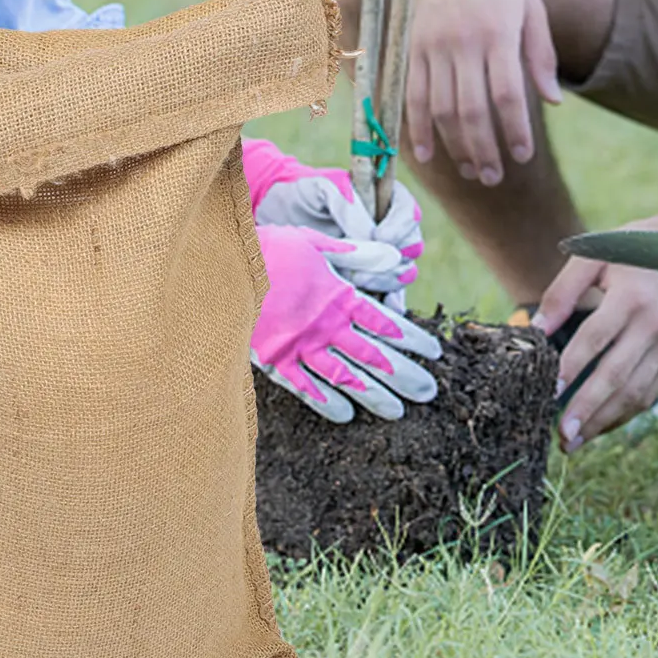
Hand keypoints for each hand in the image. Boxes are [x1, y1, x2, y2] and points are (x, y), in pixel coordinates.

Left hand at [242, 138, 422, 305]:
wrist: (277, 214)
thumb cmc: (302, 193)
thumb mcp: (321, 189)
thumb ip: (347, 205)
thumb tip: (370, 235)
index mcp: (383, 200)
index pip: (408, 213)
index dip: (400, 227)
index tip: (379, 235)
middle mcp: (388, 228)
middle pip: (411, 247)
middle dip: (392, 260)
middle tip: (365, 266)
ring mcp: (379, 256)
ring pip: (403, 273)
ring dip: (386, 281)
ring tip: (358, 282)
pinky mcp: (368, 279)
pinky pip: (389, 295)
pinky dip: (388, 303)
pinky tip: (378, 309)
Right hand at [251, 224, 442, 422]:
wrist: (223, 266)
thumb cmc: (272, 247)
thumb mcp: (316, 243)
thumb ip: (357, 255)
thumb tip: (397, 259)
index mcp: (338, 295)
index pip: (386, 323)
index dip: (413, 339)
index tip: (434, 352)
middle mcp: (326, 325)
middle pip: (374, 355)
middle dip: (404, 374)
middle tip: (429, 392)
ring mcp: (300, 346)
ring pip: (346, 377)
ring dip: (374, 396)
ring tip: (398, 412)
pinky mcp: (275, 360)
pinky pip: (306, 387)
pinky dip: (326, 402)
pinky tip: (346, 415)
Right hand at [405, 0, 561, 187]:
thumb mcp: (530, 1)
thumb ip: (540, 53)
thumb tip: (553, 101)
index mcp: (497, 31)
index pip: (508, 95)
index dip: (514, 131)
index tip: (522, 155)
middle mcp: (461, 42)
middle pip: (471, 111)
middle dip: (483, 150)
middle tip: (494, 177)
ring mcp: (430, 43)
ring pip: (439, 108)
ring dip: (454, 146)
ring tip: (470, 170)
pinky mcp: (408, 43)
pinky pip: (410, 93)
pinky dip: (416, 127)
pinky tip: (426, 153)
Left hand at [536, 226, 657, 446]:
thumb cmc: (637, 249)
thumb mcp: (595, 255)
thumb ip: (562, 290)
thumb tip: (536, 328)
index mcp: (631, 297)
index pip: (596, 339)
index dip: (571, 367)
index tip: (549, 392)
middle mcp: (653, 325)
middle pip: (617, 375)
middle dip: (587, 408)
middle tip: (562, 434)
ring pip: (635, 392)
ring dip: (605, 420)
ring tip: (576, 440)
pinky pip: (650, 393)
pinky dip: (625, 413)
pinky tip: (601, 425)